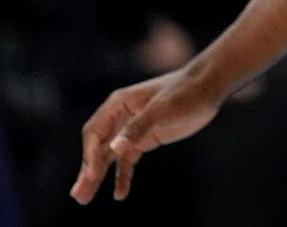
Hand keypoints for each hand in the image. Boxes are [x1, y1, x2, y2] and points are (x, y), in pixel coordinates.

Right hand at [72, 67, 222, 203]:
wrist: (209, 86)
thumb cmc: (185, 92)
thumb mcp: (162, 109)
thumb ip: (138, 128)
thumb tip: (114, 149)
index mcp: (118, 105)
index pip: (94, 133)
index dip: (90, 155)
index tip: (92, 176)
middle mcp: (120, 117)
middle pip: (97, 148)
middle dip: (87, 171)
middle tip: (77, 196)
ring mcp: (131, 130)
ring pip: (109, 157)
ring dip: (98, 177)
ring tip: (84, 199)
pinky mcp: (145, 139)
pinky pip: (127, 161)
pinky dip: (122, 176)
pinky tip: (119, 194)